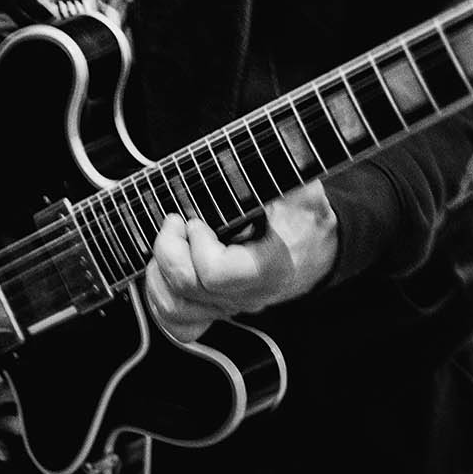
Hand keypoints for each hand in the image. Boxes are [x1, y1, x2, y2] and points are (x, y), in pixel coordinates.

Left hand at [142, 182, 338, 342]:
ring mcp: (229, 306)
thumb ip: (288, 175)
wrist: (315, 250)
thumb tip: (278, 149)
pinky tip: (163, 271)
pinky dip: (160, 299)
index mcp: (267, 268)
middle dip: (168, 248)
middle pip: (187, 288)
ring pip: (175, 310)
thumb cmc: (302, 219)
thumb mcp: (302, 192)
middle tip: (176, 223)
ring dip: (158, 272)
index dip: (196, 244)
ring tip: (169, 244)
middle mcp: (247, 295)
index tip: (196, 220)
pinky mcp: (215, 310)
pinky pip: (179, 324)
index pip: (215, 273)